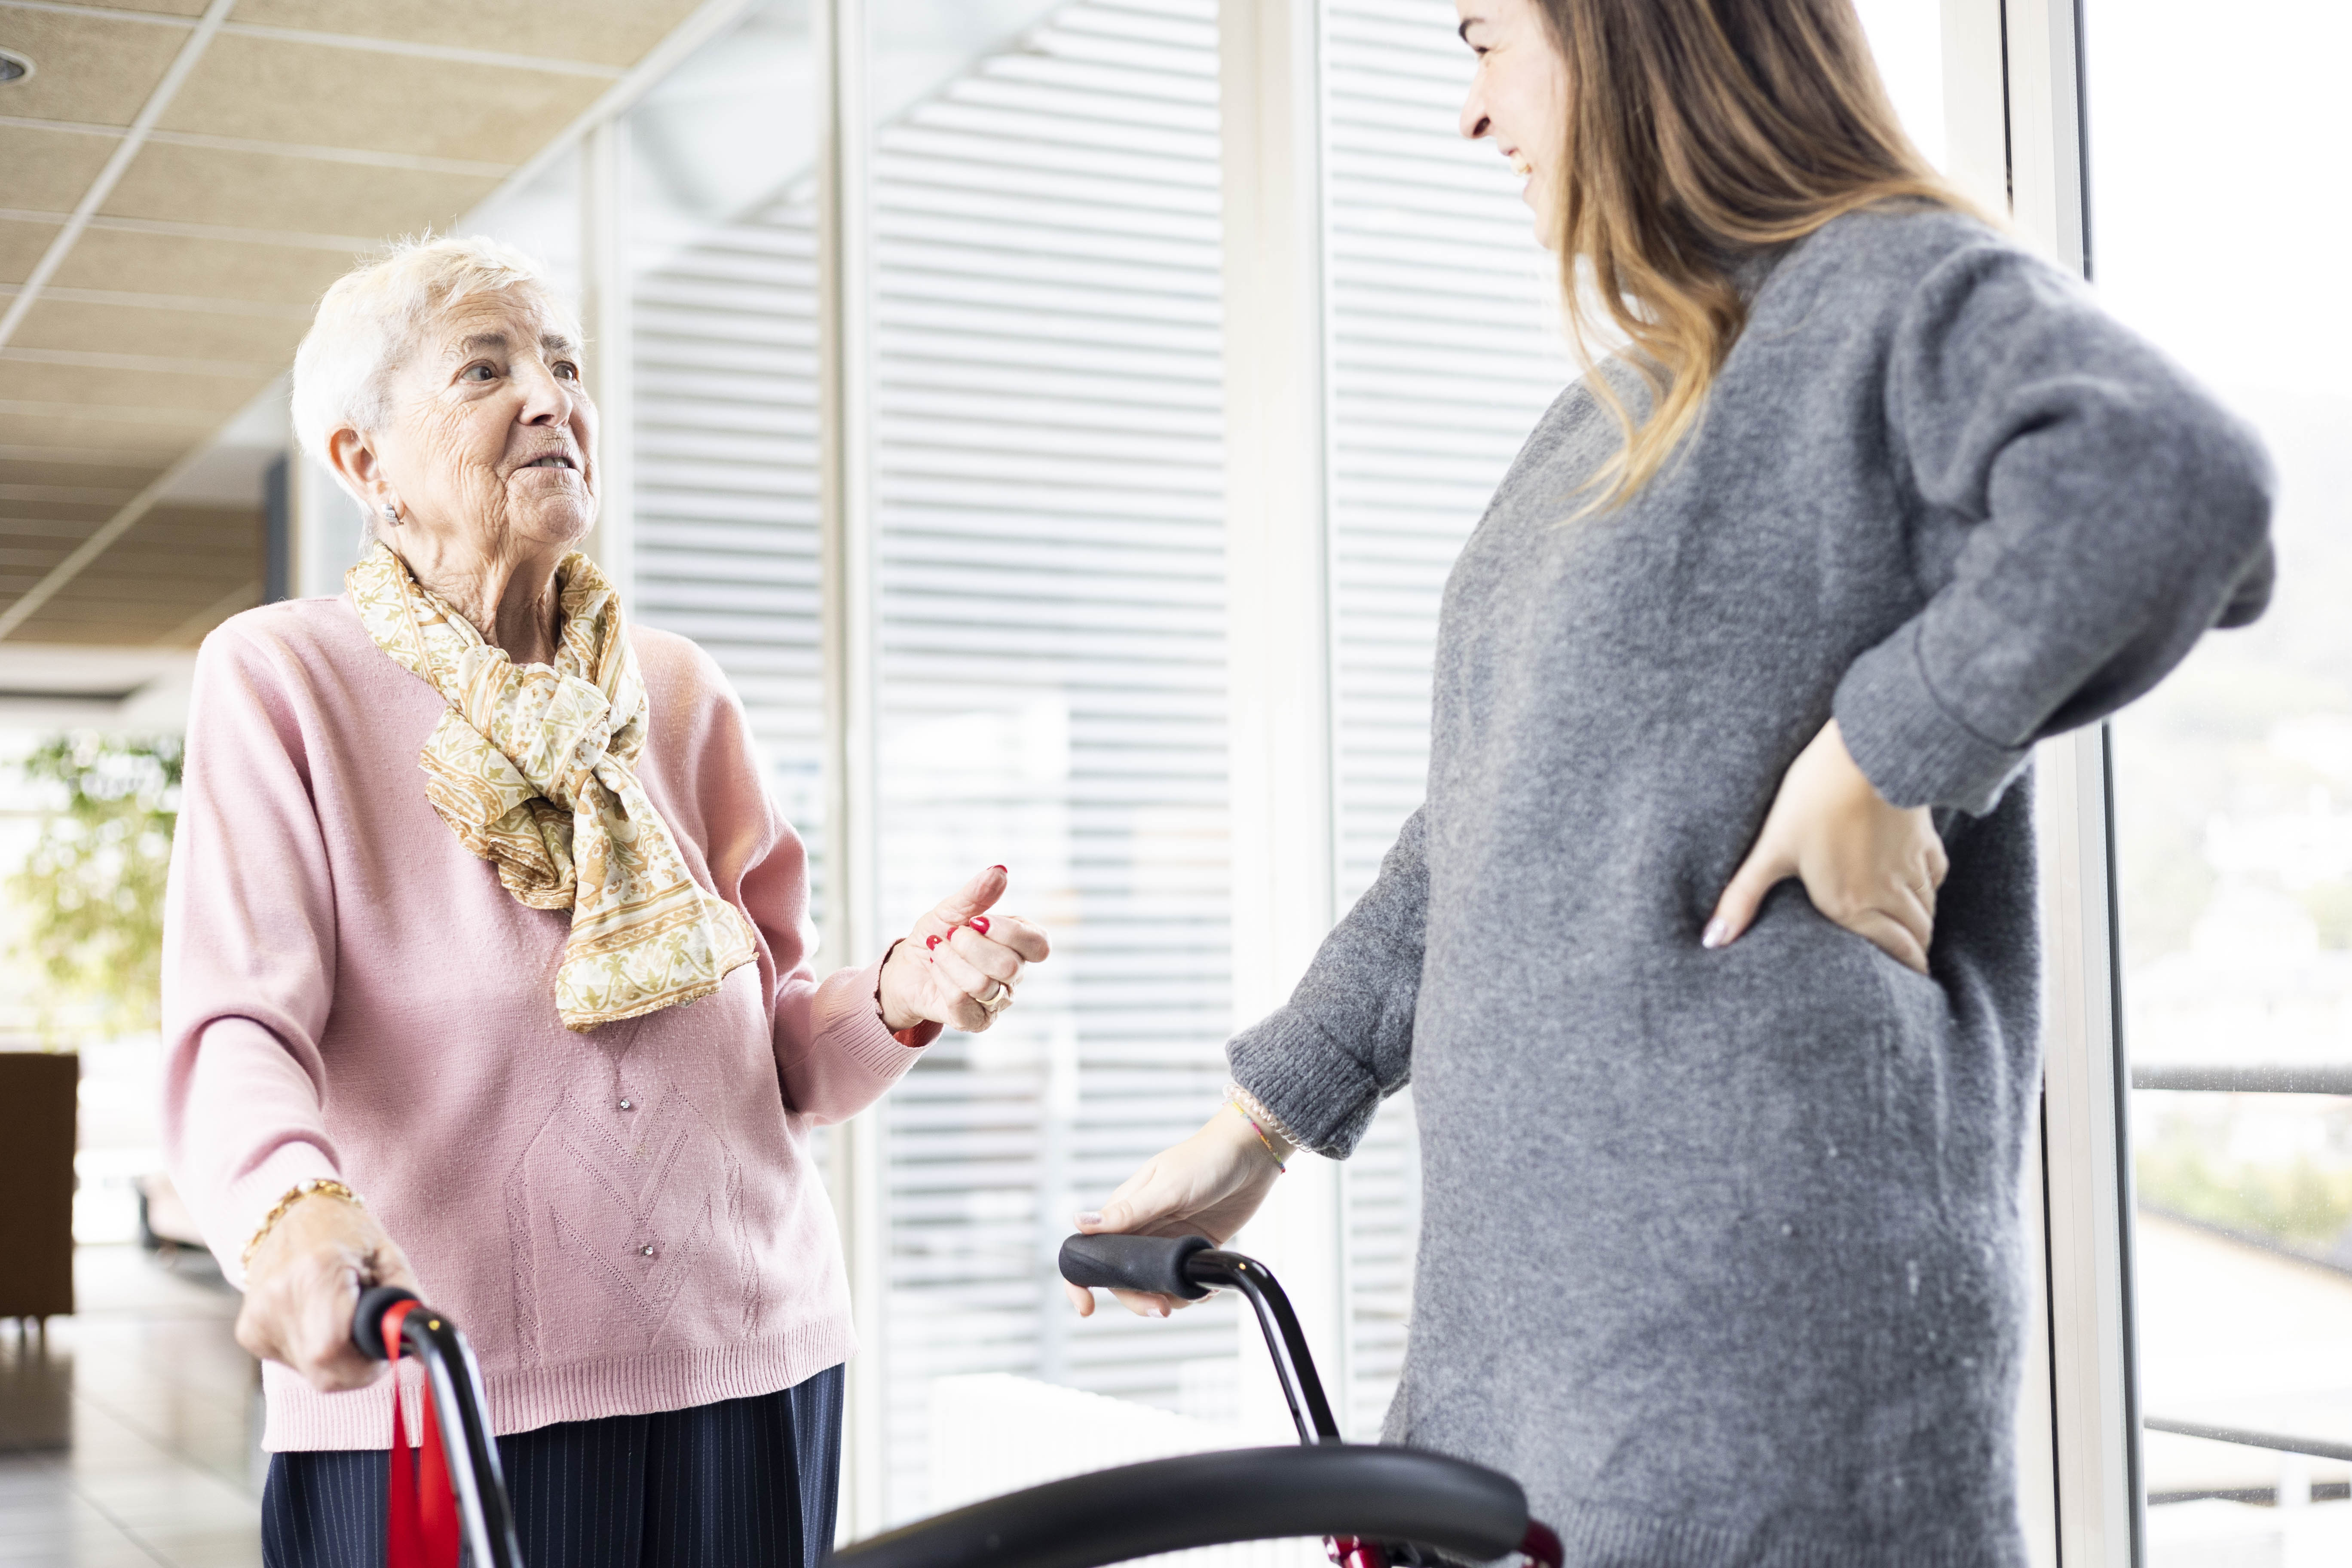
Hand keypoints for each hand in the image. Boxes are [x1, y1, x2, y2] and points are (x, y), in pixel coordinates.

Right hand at [235, 1193, 420, 1392]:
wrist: (292, 1214)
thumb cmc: (348, 1232)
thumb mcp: (389, 1256)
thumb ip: (406, 1303)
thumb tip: (423, 1350)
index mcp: (317, 1272)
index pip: (331, 1351)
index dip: (365, 1365)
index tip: (384, 1350)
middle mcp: (279, 1298)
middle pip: (323, 1371)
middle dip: (357, 1367)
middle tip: (371, 1335)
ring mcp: (258, 1318)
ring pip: (311, 1372)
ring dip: (337, 1357)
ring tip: (343, 1315)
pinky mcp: (248, 1333)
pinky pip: (294, 1362)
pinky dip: (315, 1349)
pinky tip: (318, 1317)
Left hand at [877, 865, 1051, 1033]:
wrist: (906, 967)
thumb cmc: (938, 935)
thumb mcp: (953, 909)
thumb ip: (978, 893)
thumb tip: (999, 871)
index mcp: (1020, 945)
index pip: (1039, 945)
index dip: (1009, 932)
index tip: (977, 920)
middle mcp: (1014, 975)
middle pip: (1010, 966)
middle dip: (971, 946)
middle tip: (951, 935)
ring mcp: (997, 1001)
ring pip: (983, 985)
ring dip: (950, 961)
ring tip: (937, 951)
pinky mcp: (975, 1020)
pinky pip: (961, 1001)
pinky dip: (941, 978)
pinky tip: (934, 969)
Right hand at [1062, 1106, 1288, 1319]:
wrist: (1251, 1155)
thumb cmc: (1205, 1160)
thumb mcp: (1166, 1187)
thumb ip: (1127, 1211)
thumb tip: (1080, 1223)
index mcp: (1125, 1211)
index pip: (1090, 1250)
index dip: (1080, 1281)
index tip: (1088, 1308)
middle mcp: (1142, 1229)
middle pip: (1124, 1279)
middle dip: (1138, 1299)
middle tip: (1162, 1309)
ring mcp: (1167, 1241)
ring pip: (1154, 1286)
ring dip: (1171, 1298)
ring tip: (1195, 1292)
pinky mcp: (1193, 1250)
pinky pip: (1183, 1283)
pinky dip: (1192, 1292)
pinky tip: (1208, 1286)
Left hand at [1705, 718, 1948, 973]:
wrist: (1868, 752)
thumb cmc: (1814, 798)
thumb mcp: (1770, 848)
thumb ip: (1743, 897)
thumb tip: (1711, 940)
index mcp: (1851, 906)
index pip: (1895, 954)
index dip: (1906, 974)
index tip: (1909, 988)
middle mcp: (1889, 894)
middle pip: (1916, 938)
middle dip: (1914, 957)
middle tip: (1911, 970)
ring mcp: (1911, 867)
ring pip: (1928, 911)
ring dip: (1922, 928)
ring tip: (1914, 940)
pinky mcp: (1925, 839)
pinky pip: (1936, 878)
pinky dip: (1930, 891)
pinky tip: (1920, 890)